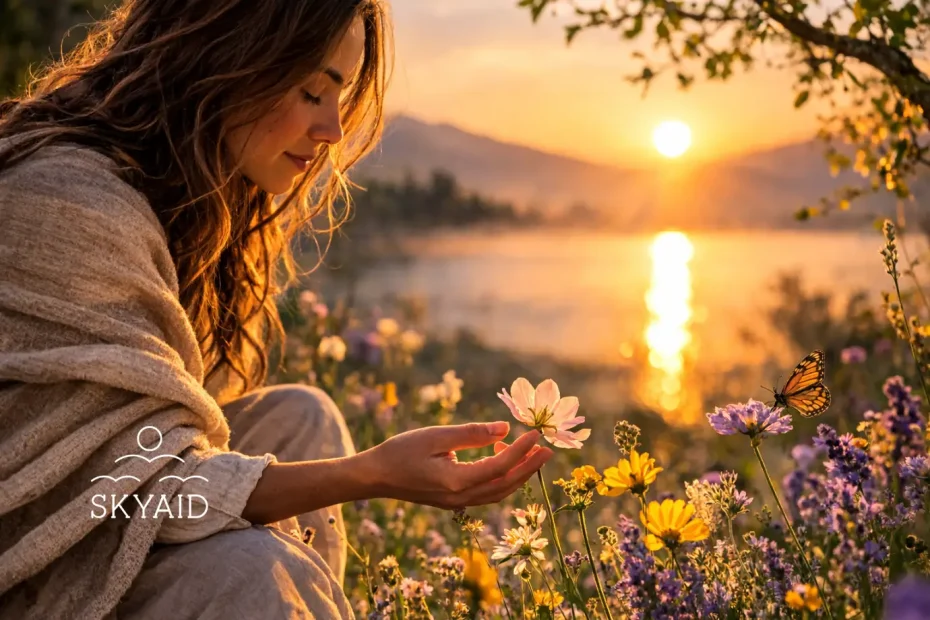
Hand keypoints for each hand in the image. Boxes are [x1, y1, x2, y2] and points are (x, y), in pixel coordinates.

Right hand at [357, 421, 552, 508]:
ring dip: (518, 475)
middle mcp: (460, 497)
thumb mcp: (436, 436)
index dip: (521, 450)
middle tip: (549, 449)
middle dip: (529, 467)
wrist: (374, 477)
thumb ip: (471, 434)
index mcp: (456, 481)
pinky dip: (501, 478)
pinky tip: (502, 460)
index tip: (536, 434)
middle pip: (505, 485)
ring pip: (498, 492)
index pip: (500, 466)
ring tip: (534, 456)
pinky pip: (486, 493)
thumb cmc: (400, 451)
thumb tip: (504, 429)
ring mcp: (457, 503)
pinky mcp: (452, 500)